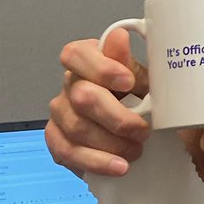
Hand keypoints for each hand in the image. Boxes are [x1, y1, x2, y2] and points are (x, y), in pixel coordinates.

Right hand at [45, 28, 150, 178]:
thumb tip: (118, 37)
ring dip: (111, 144)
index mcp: (87, 61)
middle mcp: (69, 85)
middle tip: (144, 131)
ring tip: (136, 152)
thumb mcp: (145, 80)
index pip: (75, 54)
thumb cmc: (142, 99)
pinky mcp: (58, 141)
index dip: (100, 68)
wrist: (143, 135)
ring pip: (76, 128)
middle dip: (116, 117)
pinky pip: (69, 153)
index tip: (129, 82)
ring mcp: (60, 114)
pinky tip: (118, 167)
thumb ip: (130, 63)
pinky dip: (97, 162)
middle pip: (82, 97)